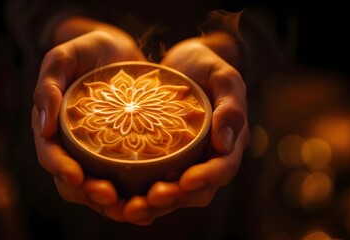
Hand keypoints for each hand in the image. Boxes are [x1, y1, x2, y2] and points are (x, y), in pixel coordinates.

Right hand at [32, 17, 145, 221]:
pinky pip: (125, 180)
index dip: (60, 169)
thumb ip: (48, 85)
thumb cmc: (88, 50)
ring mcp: (98, 152)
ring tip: (131, 209)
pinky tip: (149, 203)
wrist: (120, 51)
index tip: (76, 177)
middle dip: (89, 193)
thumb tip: (42, 128)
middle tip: (110, 197)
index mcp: (54, 128)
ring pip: (99, 187)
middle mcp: (74, 146)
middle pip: (74, 181)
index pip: (50, 155)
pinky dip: (133, 195)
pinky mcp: (123, 153)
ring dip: (112, 204)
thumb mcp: (64, 57)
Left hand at [120, 32, 249, 224]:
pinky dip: (138, 193)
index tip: (187, 180)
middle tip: (153, 199)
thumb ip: (231, 104)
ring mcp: (184, 160)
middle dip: (176, 197)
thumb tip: (225, 143)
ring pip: (173, 192)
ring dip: (155, 204)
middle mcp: (207, 157)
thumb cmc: (205, 65)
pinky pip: (152, 181)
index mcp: (228, 142)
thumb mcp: (223, 76)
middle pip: (197, 190)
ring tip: (132, 207)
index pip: (222, 168)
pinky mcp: (161, 158)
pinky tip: (118, 196)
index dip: (207, 178)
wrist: (180, 63)